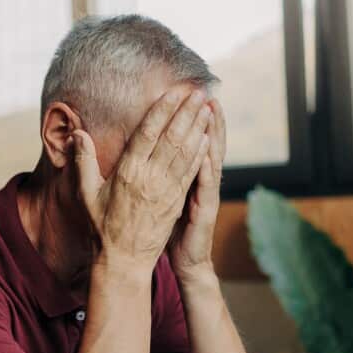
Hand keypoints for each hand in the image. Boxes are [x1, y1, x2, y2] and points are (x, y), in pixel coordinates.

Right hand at [73, 87, 212, 272]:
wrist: (123, 261)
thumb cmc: (101, 226)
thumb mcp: (86, 194)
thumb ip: (83, 161)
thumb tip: (76, 133)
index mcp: (127, 173)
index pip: (147, 133)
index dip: (162, 110)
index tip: (173, 92)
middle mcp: (149, 179)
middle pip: (172, 138)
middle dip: (187, 112)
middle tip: (198, 92)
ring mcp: (166, 191)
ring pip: (186, 153)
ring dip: (198, 128)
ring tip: (206, 107)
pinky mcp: (177, 202)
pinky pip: (191, 173)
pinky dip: (201, 153)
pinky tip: (208, 138)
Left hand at [169, 96, 225, 279]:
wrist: (185, 261)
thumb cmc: (168, 228)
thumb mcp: (160, 198)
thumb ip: (154, 174)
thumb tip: (140, 152)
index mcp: (182, 175)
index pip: (184, 141)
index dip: (184, 118)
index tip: (182, 94)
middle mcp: (196, 180)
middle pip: (200, 143)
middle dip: (201, 117)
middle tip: (203, 92)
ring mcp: (203, 194)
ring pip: (209, 159)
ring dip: (211, 134)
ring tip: (211, 111)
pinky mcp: (203, 211)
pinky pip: (205, 187)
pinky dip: (207, 168)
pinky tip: (206, 152)